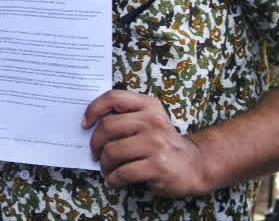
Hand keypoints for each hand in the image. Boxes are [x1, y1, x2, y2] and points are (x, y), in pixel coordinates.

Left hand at [84, 89, 209, 196]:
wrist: (194, 165)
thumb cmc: (161, 142)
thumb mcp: (148, 120)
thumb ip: (125, 115)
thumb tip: (88, 123)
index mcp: (149, 105)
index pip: (113, 97)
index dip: (93, 109)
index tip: (85, 124)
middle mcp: (153, 121)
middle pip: (107, 127)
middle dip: (95, 143)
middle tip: (95, 153)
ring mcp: (157, 144)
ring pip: (112, 151)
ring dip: (104, 164)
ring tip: (107, 169)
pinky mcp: (158, 166)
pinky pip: (123, 172)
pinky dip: (113, 179)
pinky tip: (114, 180)